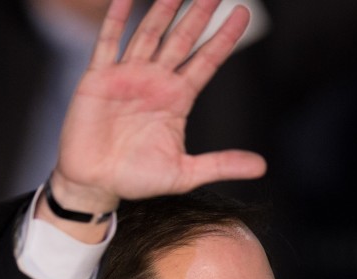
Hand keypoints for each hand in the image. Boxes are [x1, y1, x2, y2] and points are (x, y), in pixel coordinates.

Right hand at [50, 0, 266, 216]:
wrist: (96, 184)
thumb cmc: (136, 179)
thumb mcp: (185, 174)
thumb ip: (221, 164)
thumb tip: (261, 166)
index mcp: (177, 100)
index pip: (206, 62)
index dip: (224, 39)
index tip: (242, 14)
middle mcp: (155, 82)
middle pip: (182, 39)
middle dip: (199, 14)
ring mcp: (128, 76)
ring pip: (150, 33)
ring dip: (164, 8)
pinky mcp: (99, 78)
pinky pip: (108, 42)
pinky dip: (115, 18)